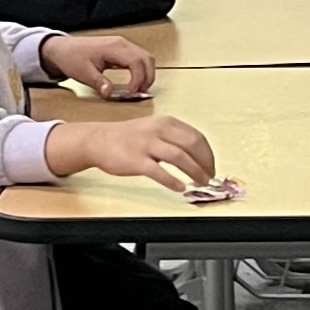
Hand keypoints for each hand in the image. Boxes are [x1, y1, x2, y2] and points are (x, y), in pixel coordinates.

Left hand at [42, 32, 157, 98]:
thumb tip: (110, 93)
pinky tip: (135, 82)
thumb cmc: (71, 58)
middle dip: (147, 77)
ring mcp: (122, 44)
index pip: (136, 62)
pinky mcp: (121, 48)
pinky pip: (138, 57)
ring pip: (145, 57)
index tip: (132, 92)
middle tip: (140, 93)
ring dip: (146, 73)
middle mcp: (122, 43)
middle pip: (146, 59)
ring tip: (138, 89)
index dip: (139, 79)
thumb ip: (98, 82)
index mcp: (114, 47)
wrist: (62, 48)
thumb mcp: (83, 73)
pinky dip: (141, 70)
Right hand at [75, 112, 217, 192]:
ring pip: (180, 157)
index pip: (196, 136)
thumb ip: (173, 138)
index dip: (208, 154)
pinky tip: (180, 187)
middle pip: (192, 145)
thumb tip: (196, 156)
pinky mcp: (136, 160)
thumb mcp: (153, 128)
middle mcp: (158, 130)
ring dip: (195, 172)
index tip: (211, 166)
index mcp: (165, 122)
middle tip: (209, 176)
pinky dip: (173, 181)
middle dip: (206, 163)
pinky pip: (159, 172)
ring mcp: (147, 145)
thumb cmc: (127, 137)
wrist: (98, 140)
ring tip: (201, 182)